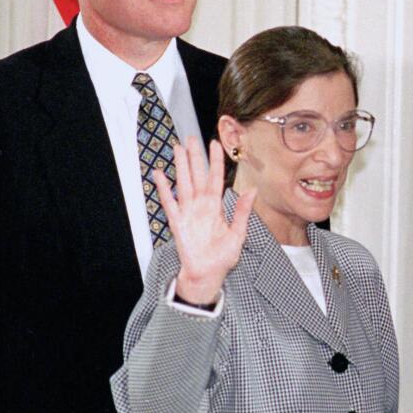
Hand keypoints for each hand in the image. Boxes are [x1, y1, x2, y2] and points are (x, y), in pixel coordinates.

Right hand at [152, 140, 254, 303]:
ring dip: (180, 166)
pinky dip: (164, 189)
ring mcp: (188, 212)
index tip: (215, 143)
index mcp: (216, 207)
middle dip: (194, 157)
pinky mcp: (178, 222)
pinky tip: (160, 174)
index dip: (215, 161)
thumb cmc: (223, 256)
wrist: (208, 274)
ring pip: (183, 183)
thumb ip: (242, 211)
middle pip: (197, 176)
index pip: (215, 178)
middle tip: (190, 138)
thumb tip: (252, 190)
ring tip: (177, 148)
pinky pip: (169, 203)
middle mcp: (201, 205)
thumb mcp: (238, 233)